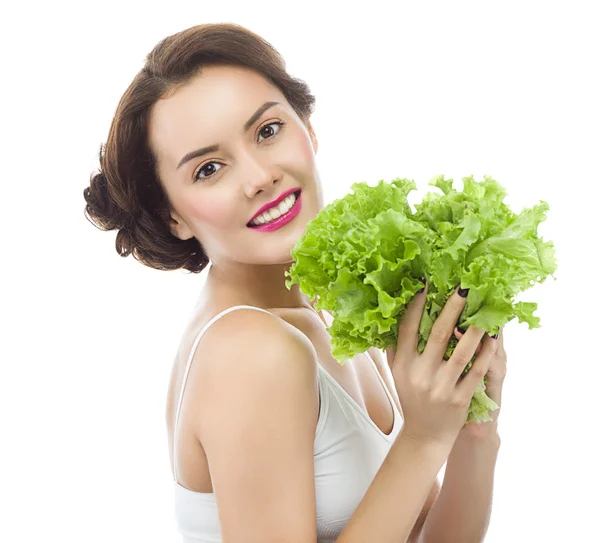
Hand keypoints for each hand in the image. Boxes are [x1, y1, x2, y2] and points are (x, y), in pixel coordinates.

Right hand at [385, 282, 499, 447]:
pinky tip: (494, 338)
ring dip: (474, 329)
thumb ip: (395, 348)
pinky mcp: (459, 398)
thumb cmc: (411, 399)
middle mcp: (420, 373)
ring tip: (484, 310)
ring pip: (460, 351)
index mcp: (403, 364)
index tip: (426, 283)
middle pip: (436, 334)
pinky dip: (485, 354)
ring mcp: (440, 387)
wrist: (425, 436)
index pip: (408, 328)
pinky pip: (476, 371)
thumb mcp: (397, 373)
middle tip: (464, 287)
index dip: (416, 304)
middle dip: (451, 309)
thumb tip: (394, 315)